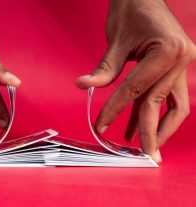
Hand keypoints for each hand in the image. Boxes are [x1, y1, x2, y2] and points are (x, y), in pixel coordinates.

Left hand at [76, 0, 195, 162]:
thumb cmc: (131, 10)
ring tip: (142, 144)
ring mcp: (183, 64)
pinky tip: (142, 125)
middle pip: (160, 105)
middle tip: (141, 155)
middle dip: (149, 133)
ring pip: (175, 107)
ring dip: (159, 127)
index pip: (135, 91)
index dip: (115, 111)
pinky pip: (170, 97)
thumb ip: (104, 69)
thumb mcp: (115, 40)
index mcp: (166, 51)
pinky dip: (157, 112)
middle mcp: (180, 60)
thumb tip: (84, 86)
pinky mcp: (177, 67)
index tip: (102, 127)